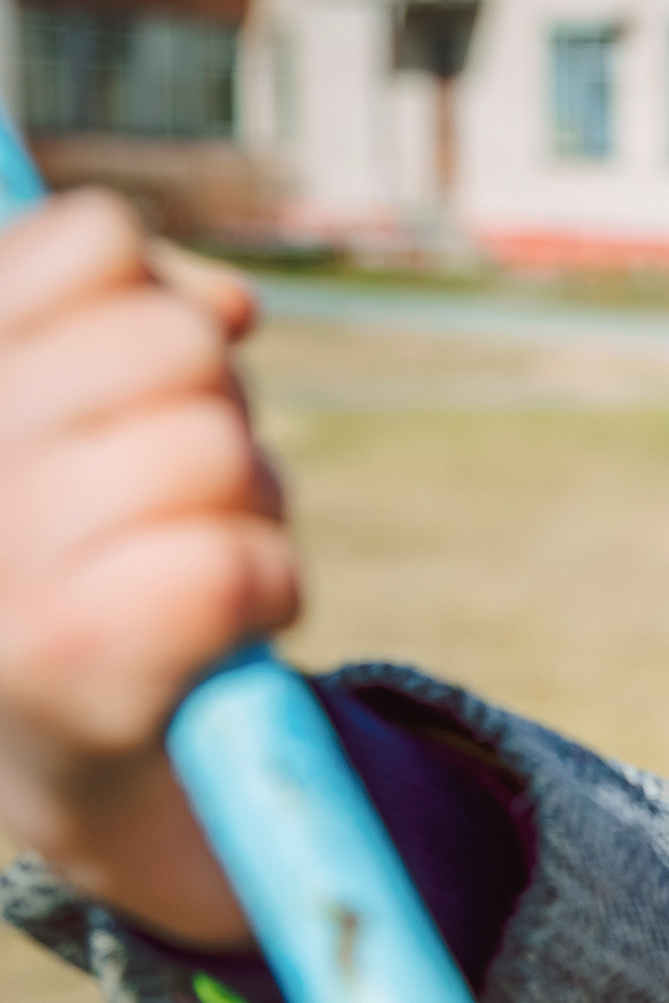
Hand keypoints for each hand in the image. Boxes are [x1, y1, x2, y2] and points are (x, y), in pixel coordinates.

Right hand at [0, 190, 292, 946]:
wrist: (68, 761)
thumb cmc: (84, 554)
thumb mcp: (78, 395)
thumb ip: (128, 306)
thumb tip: (229, 304)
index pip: (91, 240)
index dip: (155, 300)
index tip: (125, 389)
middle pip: (176, 344)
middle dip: (214, 410)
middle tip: (173, 496)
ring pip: (213, 442)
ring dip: (247, 499)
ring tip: (188, 555)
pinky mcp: (70, 654)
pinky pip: (237, 557)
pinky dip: (265, 582)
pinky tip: (218, 622)